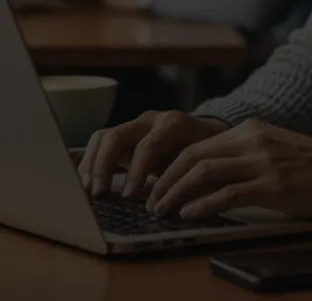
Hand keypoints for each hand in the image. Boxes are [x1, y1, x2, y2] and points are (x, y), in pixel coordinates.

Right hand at [77, 110, 228, 196]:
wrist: (208, 133)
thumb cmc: (207, 154)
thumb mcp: (204, 164)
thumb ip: (190, 180)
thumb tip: (174, 206)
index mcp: (174, 125)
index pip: (149, 145)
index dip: (137, 171)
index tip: (129, 197)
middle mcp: (151, 120)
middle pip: (118, 135)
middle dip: (104, 165)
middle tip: (99, 194)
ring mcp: (135, 125)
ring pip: (104, 136)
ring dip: (92, 163)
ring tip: (87, 191)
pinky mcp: (125, 135)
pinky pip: (101, 142)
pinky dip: (90, 161)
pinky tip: (87, 183)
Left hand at [146, 119, 311, 220]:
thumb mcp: (273, 150)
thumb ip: (243, 156)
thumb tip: (208, 176)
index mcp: (250, 130)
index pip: (198, 145)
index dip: (171, 166)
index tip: (156, 184)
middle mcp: (252, 140)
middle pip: (194, 155)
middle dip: (166, 179)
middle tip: (150, 200)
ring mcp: (262, 161)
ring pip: (205, 172)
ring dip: (176, 192)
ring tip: (161, 210)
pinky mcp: (273, 185)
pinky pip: (228, 193)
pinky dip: (203, 204)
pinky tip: (189, 214)